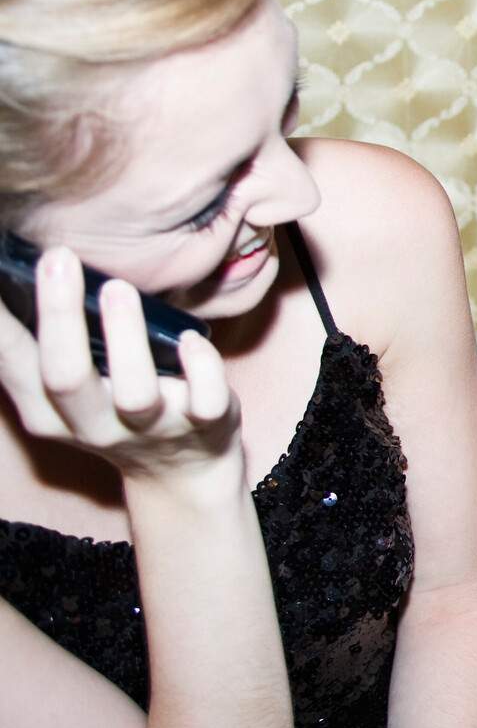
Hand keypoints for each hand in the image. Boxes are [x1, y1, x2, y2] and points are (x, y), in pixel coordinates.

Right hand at [0, 245, 239, 486]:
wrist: (180, 470)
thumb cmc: (116, 408)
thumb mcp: (71, 391)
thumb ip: (50, 348)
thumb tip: (30, 274)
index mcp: (50, 412)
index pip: (14, 365)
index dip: (0, 325)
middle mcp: (94, 424)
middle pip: (66, 377)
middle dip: (59, 316)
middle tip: (57, 258)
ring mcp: (152, 427)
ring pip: (135, 392)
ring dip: (125, 337)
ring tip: (118, 288)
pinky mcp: (205, 426)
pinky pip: (205, 401)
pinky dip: (200, 367)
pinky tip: (191, 338)